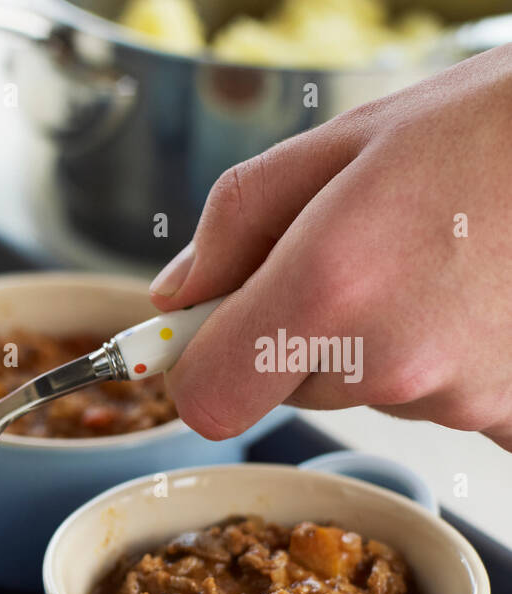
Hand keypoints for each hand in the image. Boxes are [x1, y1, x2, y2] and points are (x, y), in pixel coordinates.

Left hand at [149, 44, 511, 450]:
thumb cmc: (486, 126)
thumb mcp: (340, 145)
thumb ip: (233, 227)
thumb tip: (176, 297)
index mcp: (325, 290)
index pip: (208, 401)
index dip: (201, 367)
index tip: (214, 333)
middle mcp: (391, 360)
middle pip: (286, 389)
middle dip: (298, 334)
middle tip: (363, 256)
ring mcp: (460, 396)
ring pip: (366, 392)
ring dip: (378, 343)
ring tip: (438, 263)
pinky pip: (444, 406)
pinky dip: (449, 365)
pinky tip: (481, 301)